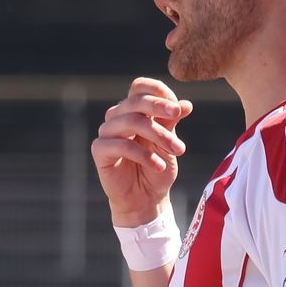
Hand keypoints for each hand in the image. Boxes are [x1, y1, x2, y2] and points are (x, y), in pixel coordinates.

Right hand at [92, 78, 192, 226]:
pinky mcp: (100, 150)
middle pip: (134, 101)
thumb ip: (172, 123)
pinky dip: (144, 154)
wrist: (146, 199)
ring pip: (130, 121)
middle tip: (177, 115)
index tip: (177, 106)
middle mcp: (117, 117)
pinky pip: (121, 145)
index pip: (139, 87)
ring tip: (177, 150)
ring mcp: (107, 133)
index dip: (157, 90)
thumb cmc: (157, 168)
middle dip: (158, 107)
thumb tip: (185, 104)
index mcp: (134, 110)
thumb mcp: (169, 143)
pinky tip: (158, 165)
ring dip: (158, 134)